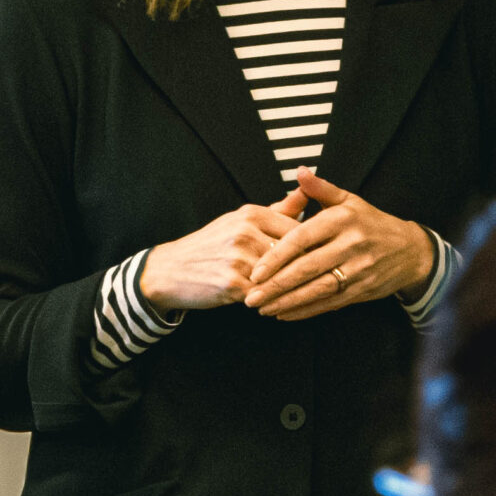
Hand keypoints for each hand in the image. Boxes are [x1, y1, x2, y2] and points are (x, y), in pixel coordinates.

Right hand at [137, 192, 308, 310]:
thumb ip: (278, 210)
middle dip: (308, 267)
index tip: (324, 257)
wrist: (171, 270)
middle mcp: (246, 232)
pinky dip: (274, 300)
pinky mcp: (232, 283)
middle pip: (294, 253)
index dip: (315, 246)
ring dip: (291, 286)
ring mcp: (239, 258)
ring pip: (282, 275)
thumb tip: (306, 192)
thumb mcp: (241, 220)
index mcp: (251, 214)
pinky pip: (265, 294)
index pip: (299, 229)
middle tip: (321, 278)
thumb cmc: (211, 245)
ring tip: (301, 293)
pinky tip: (277, 303)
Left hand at [244, 169, 433, 320]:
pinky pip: (329, 302)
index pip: (303, 238)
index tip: (256, 270)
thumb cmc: (372, 223)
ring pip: (317, 289)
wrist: (409, 250)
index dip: (277, 256)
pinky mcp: (362, 289)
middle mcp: (351, 244)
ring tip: (263, 308)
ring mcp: (358, 269)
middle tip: (251, 296)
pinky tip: (284, 314)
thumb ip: (320, 189)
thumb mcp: (349, 201)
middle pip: (307, 268)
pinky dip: (305, 310)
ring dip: (287, 302)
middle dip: (276, 284)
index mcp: (342, 219)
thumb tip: (299, 171)